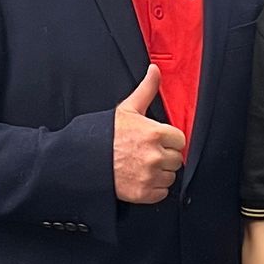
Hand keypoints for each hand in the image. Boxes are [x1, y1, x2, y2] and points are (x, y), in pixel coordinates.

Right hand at [114, 63, 185, 204]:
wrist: (84, 159)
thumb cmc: (105, 134)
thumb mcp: (127, 108)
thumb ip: (147, 89)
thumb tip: (155, 69)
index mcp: (156, 133)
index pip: (180, 140)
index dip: (168, 140)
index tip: (156, 141)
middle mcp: (155, 156)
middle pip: (176, 159)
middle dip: (164, 156)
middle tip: (146, 153)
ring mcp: (149, 176)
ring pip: (170, 176)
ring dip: (160, 173)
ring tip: (141, 165)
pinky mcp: (143, 193)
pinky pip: (161, 192)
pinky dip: (153, 188)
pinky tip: (140, 178)